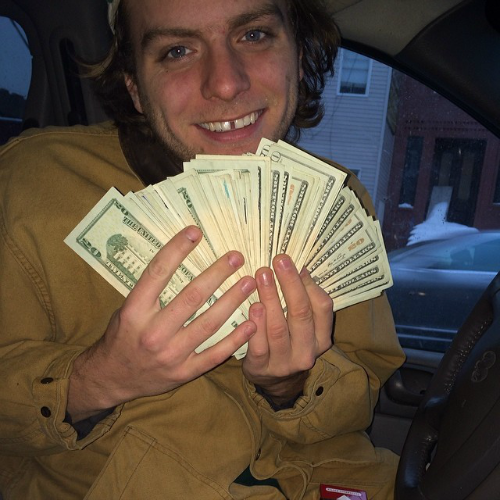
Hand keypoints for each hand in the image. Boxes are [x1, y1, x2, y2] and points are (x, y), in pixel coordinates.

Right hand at [68, 226, 256, 421]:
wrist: (110, 379)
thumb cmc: (121, 337)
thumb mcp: (126, 309)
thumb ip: (150, 291)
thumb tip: (178, 259)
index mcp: (135, 311)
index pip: (158, 272)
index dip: (177, 249)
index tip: (195, 232)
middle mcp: (153, 332)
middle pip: (191, 297)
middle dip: (217, 274)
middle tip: (237, 257)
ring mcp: (170, 354)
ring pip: (208, 323)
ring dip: (232, 301)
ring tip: (249, 283)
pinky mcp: (183, 373)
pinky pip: (214, 355)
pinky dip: (235, 339)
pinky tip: (252, 324)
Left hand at [242, 255, 333, 404]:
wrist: (274, 381)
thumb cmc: (289, 341)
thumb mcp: (302, 324)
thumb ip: (303, 299)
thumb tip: (299, 266)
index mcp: (321, 337)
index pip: (322, 306)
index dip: (307, 282)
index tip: (293, 261)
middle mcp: (307, 351)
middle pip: (300, 313)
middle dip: (289, 284)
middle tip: (278, 261)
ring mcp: (284, 362)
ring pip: (278, 328)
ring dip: (270, 299)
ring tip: (261, 276)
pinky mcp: (261, 368)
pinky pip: (258, 345)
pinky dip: (256, 325)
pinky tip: (252, 306)